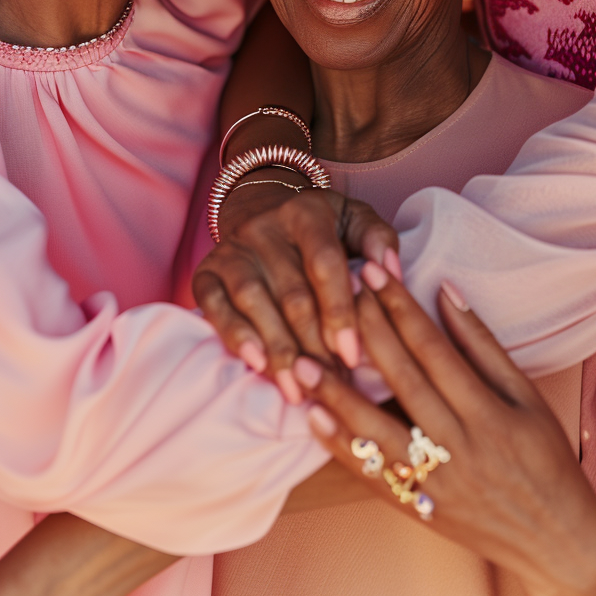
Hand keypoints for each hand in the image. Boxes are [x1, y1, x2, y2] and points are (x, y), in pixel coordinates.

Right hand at [192, 182, 398, 401]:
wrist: (262, 206)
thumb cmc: (321, 226)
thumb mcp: (354, 219)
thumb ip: (377, 240)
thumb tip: (388, 271)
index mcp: (306, 212)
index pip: (324, 263)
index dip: (339, 311)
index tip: (352, 354)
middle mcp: (264, 227)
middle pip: (291, 292)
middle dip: (313, 344)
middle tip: (333, 384)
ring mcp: (232, 249)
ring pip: (254, 302)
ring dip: (278, 350)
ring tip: (298, 388)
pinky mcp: (207, 270)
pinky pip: (213, 305)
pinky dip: (234, 335)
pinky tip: (257, 363)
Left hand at [291, 265, 595, 595]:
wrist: (560, 544)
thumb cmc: (548, 461)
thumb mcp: (528, 397)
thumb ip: (484, 345)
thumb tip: (446, 290)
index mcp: (488, 414)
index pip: (433, 348)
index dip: (400, 307)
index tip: (373, 272)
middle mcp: (459, 447)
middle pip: (401, 380)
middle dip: (366, 333)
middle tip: (333, 294)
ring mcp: (435, 482)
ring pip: (376, 430)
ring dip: (335, 394)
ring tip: (301, 361)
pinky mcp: (418, 507)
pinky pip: (371, 475)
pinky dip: (339, 447)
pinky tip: (313, 418)